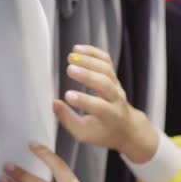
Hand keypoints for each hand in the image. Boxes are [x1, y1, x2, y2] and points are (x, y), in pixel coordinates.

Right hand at [54, 44, 158, 162]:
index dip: (83, 100)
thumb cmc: (102, 132)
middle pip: (104, 84)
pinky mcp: (113, 76)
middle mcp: (116, 99)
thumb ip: (68, 119)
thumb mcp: (83, 133)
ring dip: (89, 60)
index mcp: (110, 116)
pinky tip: (78, 49)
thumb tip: (54, 103)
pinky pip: (106, 61)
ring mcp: (116, 85)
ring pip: (106, 70)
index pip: (98, 107)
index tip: (67, 95)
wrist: (126, 127)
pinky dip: (93, 52)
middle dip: (87, 76)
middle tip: (69, 69)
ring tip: (71, 56)